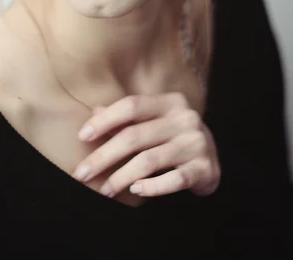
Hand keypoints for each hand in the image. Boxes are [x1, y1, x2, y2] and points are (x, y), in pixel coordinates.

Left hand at [71, 92, 220, 198]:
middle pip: (135, 136)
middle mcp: (184, 118)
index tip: (82, 136)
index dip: (105, 120)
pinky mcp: (204, 168)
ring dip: (121, 177)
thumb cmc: (171, 137)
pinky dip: (153, 187)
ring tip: (105, 190)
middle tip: (81, 174)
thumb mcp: (152, 122)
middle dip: (104, 156)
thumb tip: (94, 114)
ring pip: (149, 160)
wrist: (211, 157)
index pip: (131, 106)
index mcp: (169, 102)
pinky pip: (174, 179)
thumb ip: (126, 118)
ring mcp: (196, 143)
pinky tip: (135, 190)